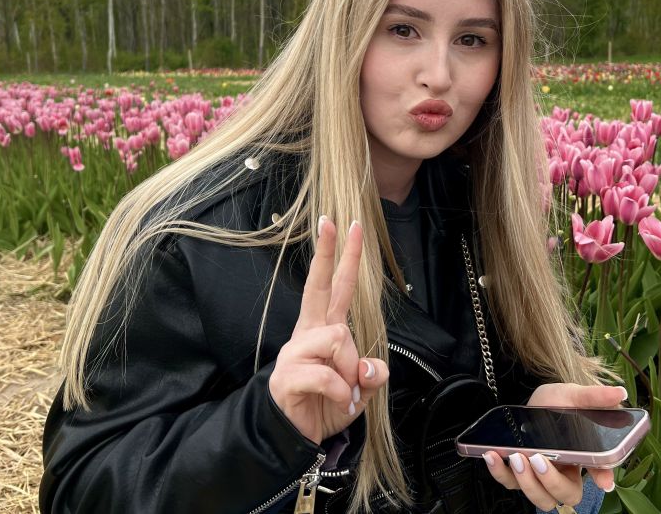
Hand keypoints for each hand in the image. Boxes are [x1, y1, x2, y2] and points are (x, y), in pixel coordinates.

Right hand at [268, 217, 389, 444]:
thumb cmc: (327, 406)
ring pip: (337, 337)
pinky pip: (327, 375)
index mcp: (325, 330)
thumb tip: (371, 368)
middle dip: (326, 253)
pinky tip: (339, 402)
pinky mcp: (288, 375)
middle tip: (331, 221)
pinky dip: (342, 393)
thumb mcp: (361, 391)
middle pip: (318, 286)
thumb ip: (373, 375)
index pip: (337, 287)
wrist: (295, 440)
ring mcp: (295, 352)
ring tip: (345, 391)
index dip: (343, 258)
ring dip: (349, 370)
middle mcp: (308, 333)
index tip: (349, 226)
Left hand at [481, 383, 627, 509]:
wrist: (530, 400)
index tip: (602, 480)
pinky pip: (508, 482)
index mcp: (583, 458)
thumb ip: (594, 397)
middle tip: (539, 460)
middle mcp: (563, 472)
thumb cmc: (557, 402)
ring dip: (527, 482)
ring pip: (539, 497)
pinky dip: (500, 472)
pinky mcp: (516, 472)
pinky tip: (492, 455)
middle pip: (564, 494)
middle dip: (551, 482)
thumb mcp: (574, 395)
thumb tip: (619, 393)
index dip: (602, 478)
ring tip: (518, 457)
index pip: (599, 474)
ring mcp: (538, 475)